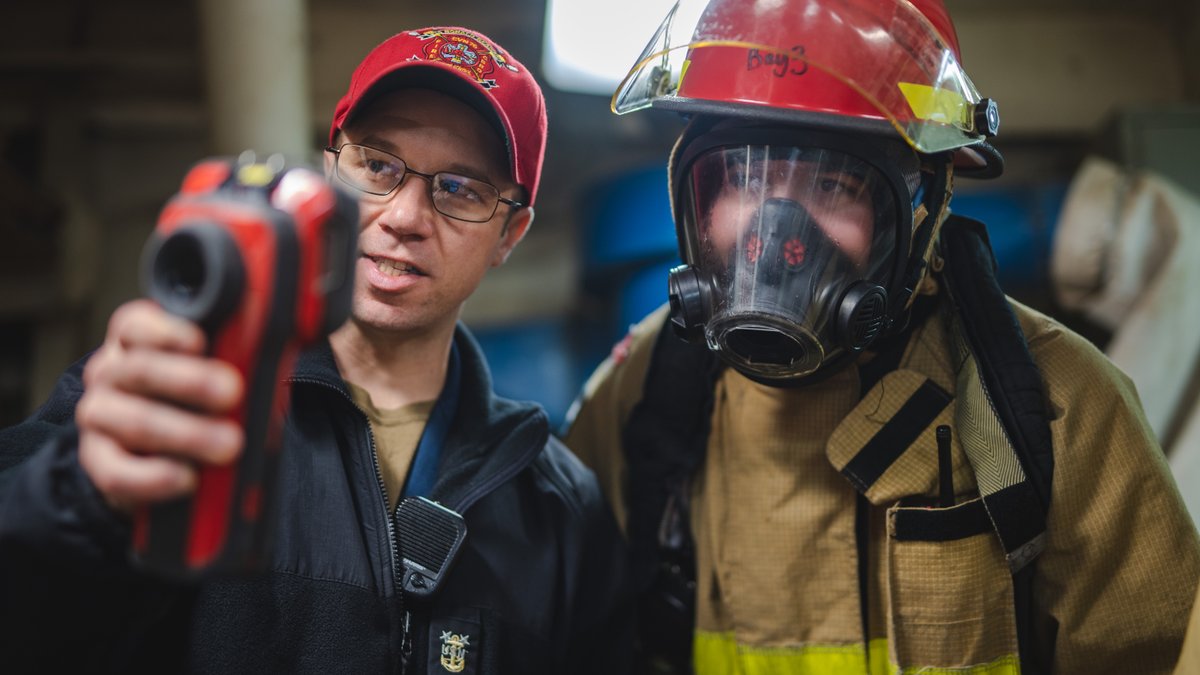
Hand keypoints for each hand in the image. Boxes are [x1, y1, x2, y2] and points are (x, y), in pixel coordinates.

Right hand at [76, 299, 244, 512]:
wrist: (165, 454)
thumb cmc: (202, 397)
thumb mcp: (222, 368)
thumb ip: (240, 354)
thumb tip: (282, 340)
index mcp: (136, 339)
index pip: (137, 326)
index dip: (167, 332)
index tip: (201, 341)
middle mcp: (110, 372)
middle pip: (140, 370)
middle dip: (191, 381)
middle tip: (233, 392)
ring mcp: (99, 417)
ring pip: (135, 421)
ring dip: (186, 433)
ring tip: (230, 444)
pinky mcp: (99, 463)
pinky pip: (119, 472)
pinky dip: (155, 478)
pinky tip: (188, 479)